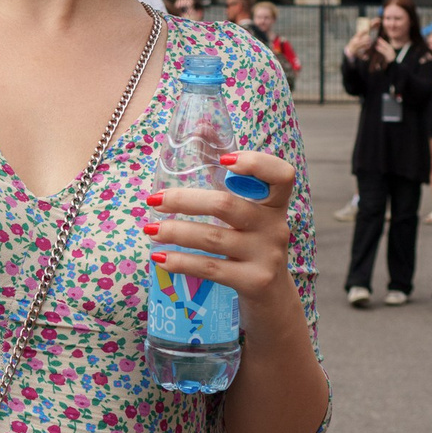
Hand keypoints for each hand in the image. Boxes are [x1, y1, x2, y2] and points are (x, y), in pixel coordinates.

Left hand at [142, 148, 299, 314]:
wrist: (272, 301)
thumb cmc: (251, 249)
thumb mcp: (250, 219)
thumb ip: (232, 186)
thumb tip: (200, 131)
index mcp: (275, 205)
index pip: (282, 175)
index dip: (257, 164)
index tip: (224, 161)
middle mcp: (275, 227)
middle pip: (226, 205)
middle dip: (184, 201)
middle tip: (154, 200)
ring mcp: (268, 256)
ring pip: (212, 238)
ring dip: (174, 232)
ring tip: (149, 230)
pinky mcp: (255, 282)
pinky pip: (211, 268)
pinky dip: (181, 262)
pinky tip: (160, 258)